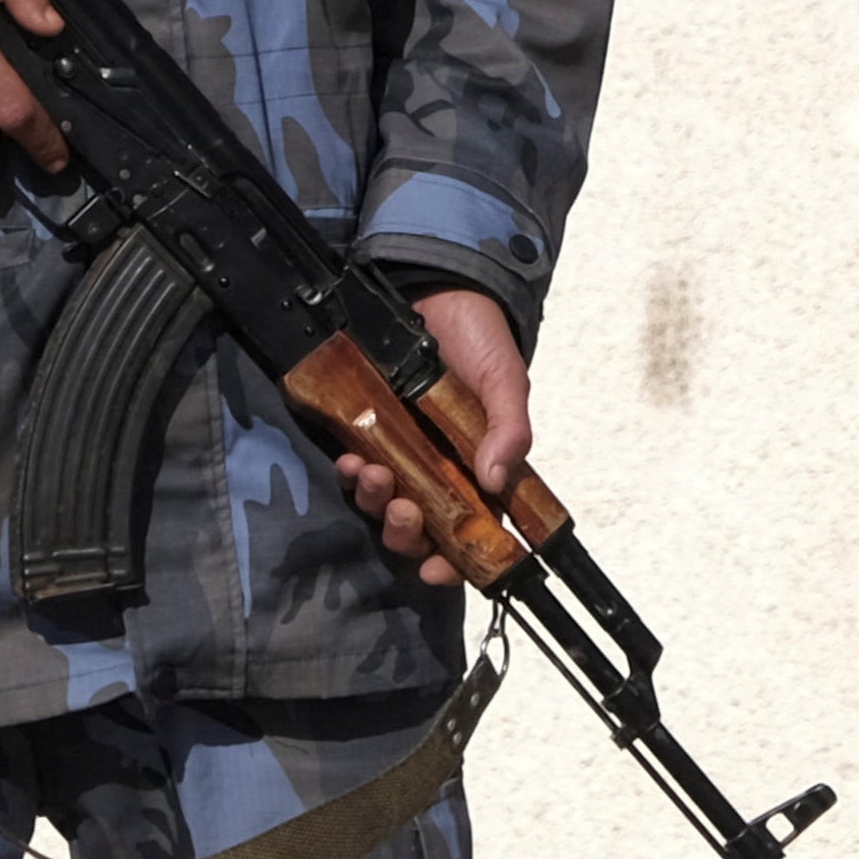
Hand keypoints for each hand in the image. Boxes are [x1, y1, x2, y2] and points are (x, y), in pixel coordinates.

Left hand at [335, 289, 529, 592]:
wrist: (437, 287)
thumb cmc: (480, 337)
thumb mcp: (505, 380)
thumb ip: (509, 427)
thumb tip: (497, 480)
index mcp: (479, 468)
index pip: (470, 530)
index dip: (455, 561)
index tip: (438, 571)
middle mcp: (439, 468)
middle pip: (420, 528)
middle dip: (406, 533)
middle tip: (403, 512)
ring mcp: (402, 451)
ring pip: (384, 502)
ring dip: (375, 502)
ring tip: (371, 475)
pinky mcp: (369, 430)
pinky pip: (355, 469)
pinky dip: (350, 474)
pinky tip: (349, 460)